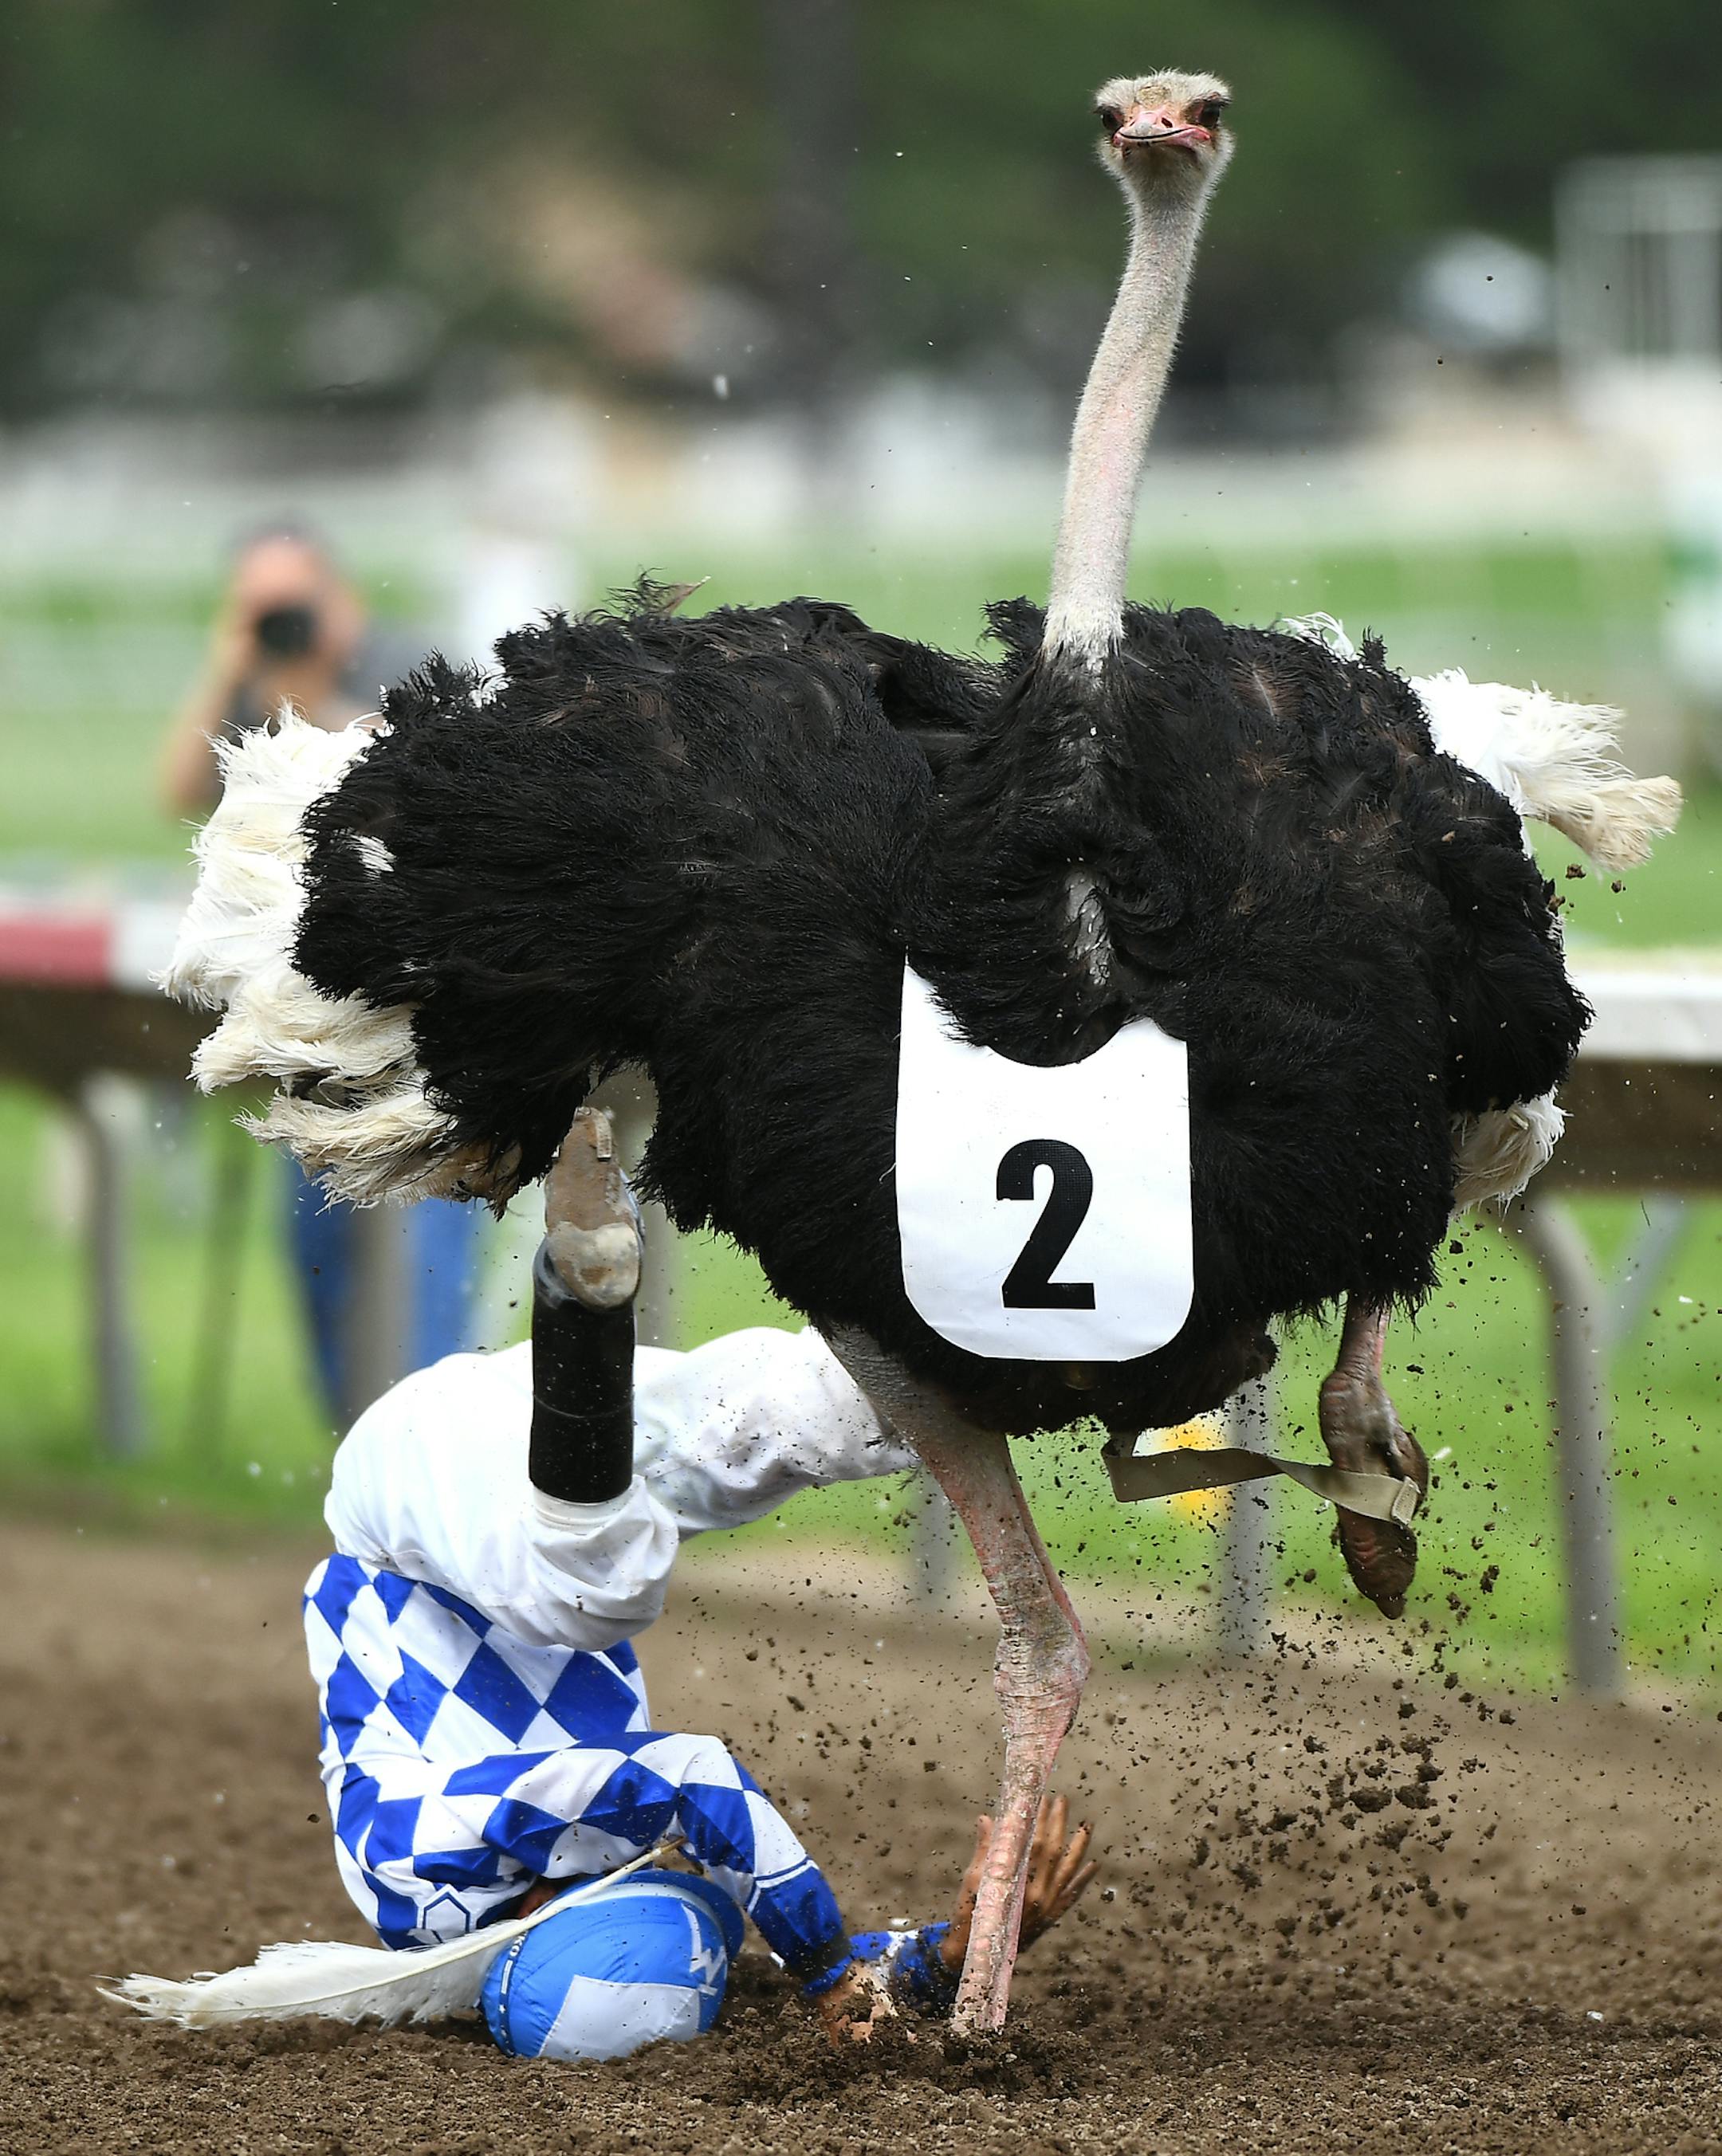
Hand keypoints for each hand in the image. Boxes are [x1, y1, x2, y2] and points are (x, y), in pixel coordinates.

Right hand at [939, 1792, 1096, 1974]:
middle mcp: (1039, 1894)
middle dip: (1059, 1824)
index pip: (1036, 1842)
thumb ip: (986, 1848)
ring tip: (1087, 1825)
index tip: (1043, 1799)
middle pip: (1055, 1852)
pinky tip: (1093, 1865)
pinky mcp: (1051, 1917)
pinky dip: (1083, 1879)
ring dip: (1079, 1846)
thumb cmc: (971, 1914)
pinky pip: (1073, 1895)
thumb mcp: (973, 1880)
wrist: (979, 1956)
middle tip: (1062, 1800)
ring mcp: (1048, 1906)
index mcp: (1019, 1882)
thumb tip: (987, 1819)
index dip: (1041, 1819)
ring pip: (1070, 1871)